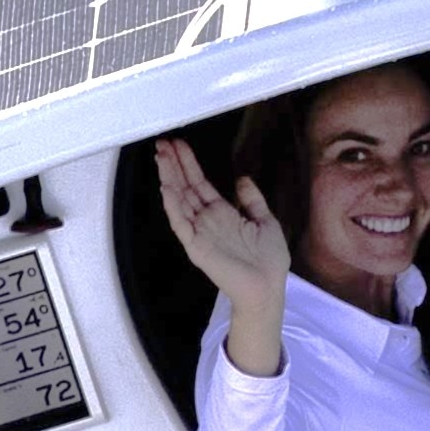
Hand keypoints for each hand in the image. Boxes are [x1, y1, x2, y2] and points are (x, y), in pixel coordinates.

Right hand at [155, 137, 290, 313]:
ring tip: (160, 156)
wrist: (268, 287)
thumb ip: (252, 200)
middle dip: (174, 165)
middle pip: (186, 187)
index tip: (178, 145)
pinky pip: (181, 223)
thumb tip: (241, 178)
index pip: (200, 183)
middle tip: (162, 143)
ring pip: (179, 200)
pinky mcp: (196, 246)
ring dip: (169, 177)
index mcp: (222, 213)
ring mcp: (199, 232)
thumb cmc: (269, 260)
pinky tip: (166, 187)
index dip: (189, 164)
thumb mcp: (266, 221)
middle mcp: (207, 220)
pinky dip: (173, 205)